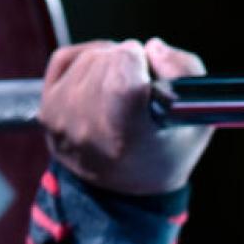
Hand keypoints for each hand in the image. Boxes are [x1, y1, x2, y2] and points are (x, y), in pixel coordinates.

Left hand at [38, 37, 212, 194]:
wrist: (125, 196)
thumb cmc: (165, 155)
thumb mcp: (198, 120)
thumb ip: (186, 72)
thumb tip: (153, 47)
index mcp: (123, 132)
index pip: (123, 63)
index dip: (140, 64)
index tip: (149, 82)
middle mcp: (85, 128)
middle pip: (110, 58)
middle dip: (128, 65)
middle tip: (138, 96)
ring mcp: (61, 119)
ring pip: (91, 57)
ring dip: (110, 65)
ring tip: (122, 96)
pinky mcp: (46, 111)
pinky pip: (67, 57)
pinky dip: (87, 61)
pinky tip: (102, 84)